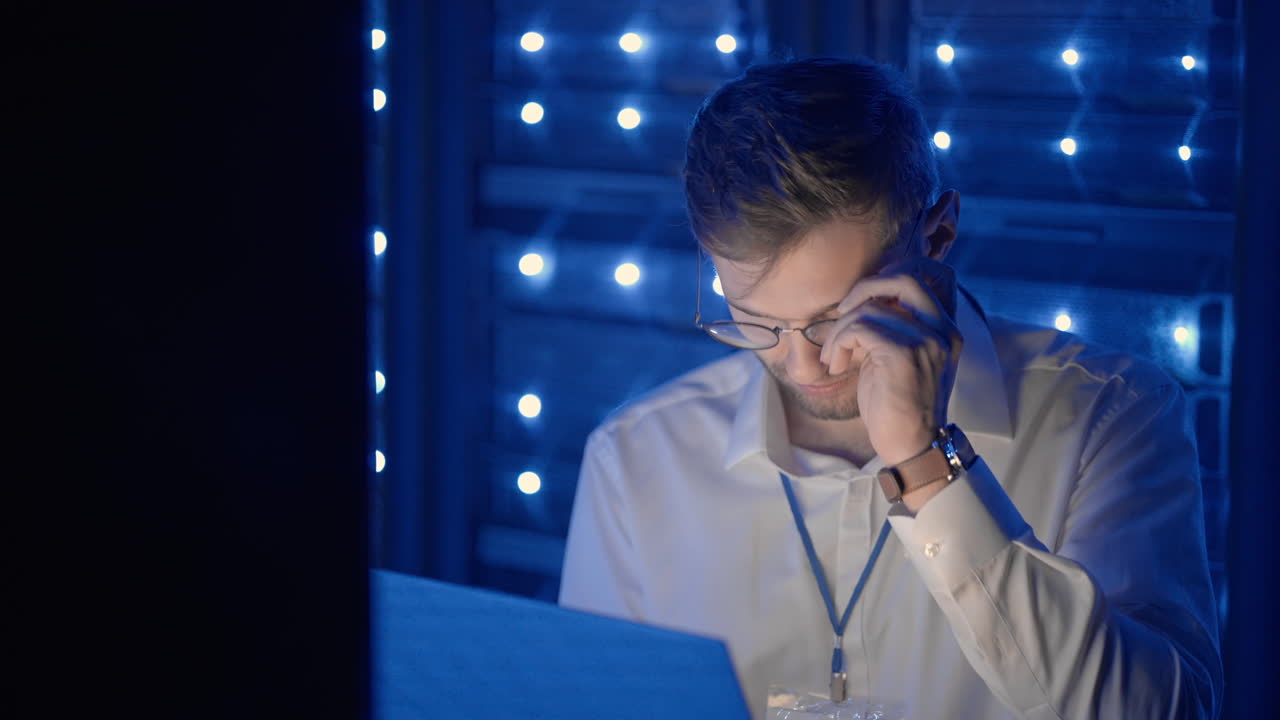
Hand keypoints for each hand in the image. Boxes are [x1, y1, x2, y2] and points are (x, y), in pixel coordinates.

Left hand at [818, 256, 963, 465]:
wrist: (913, 446)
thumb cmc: (899, 405)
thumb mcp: (902, 357)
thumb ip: (895, 326)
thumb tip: (863, 301)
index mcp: (946, 328)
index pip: (940, 274)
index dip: (901, 270)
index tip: (872, 293)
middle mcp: (942, 329)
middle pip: (906, 277)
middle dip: (865, 287)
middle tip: (844, 311)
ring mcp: (926, 340)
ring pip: (871, 307)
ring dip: (841, 328)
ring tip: (835, 354)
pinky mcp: (902, 354)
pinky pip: (859, 327)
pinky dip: (839, 342)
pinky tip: (836, 364)